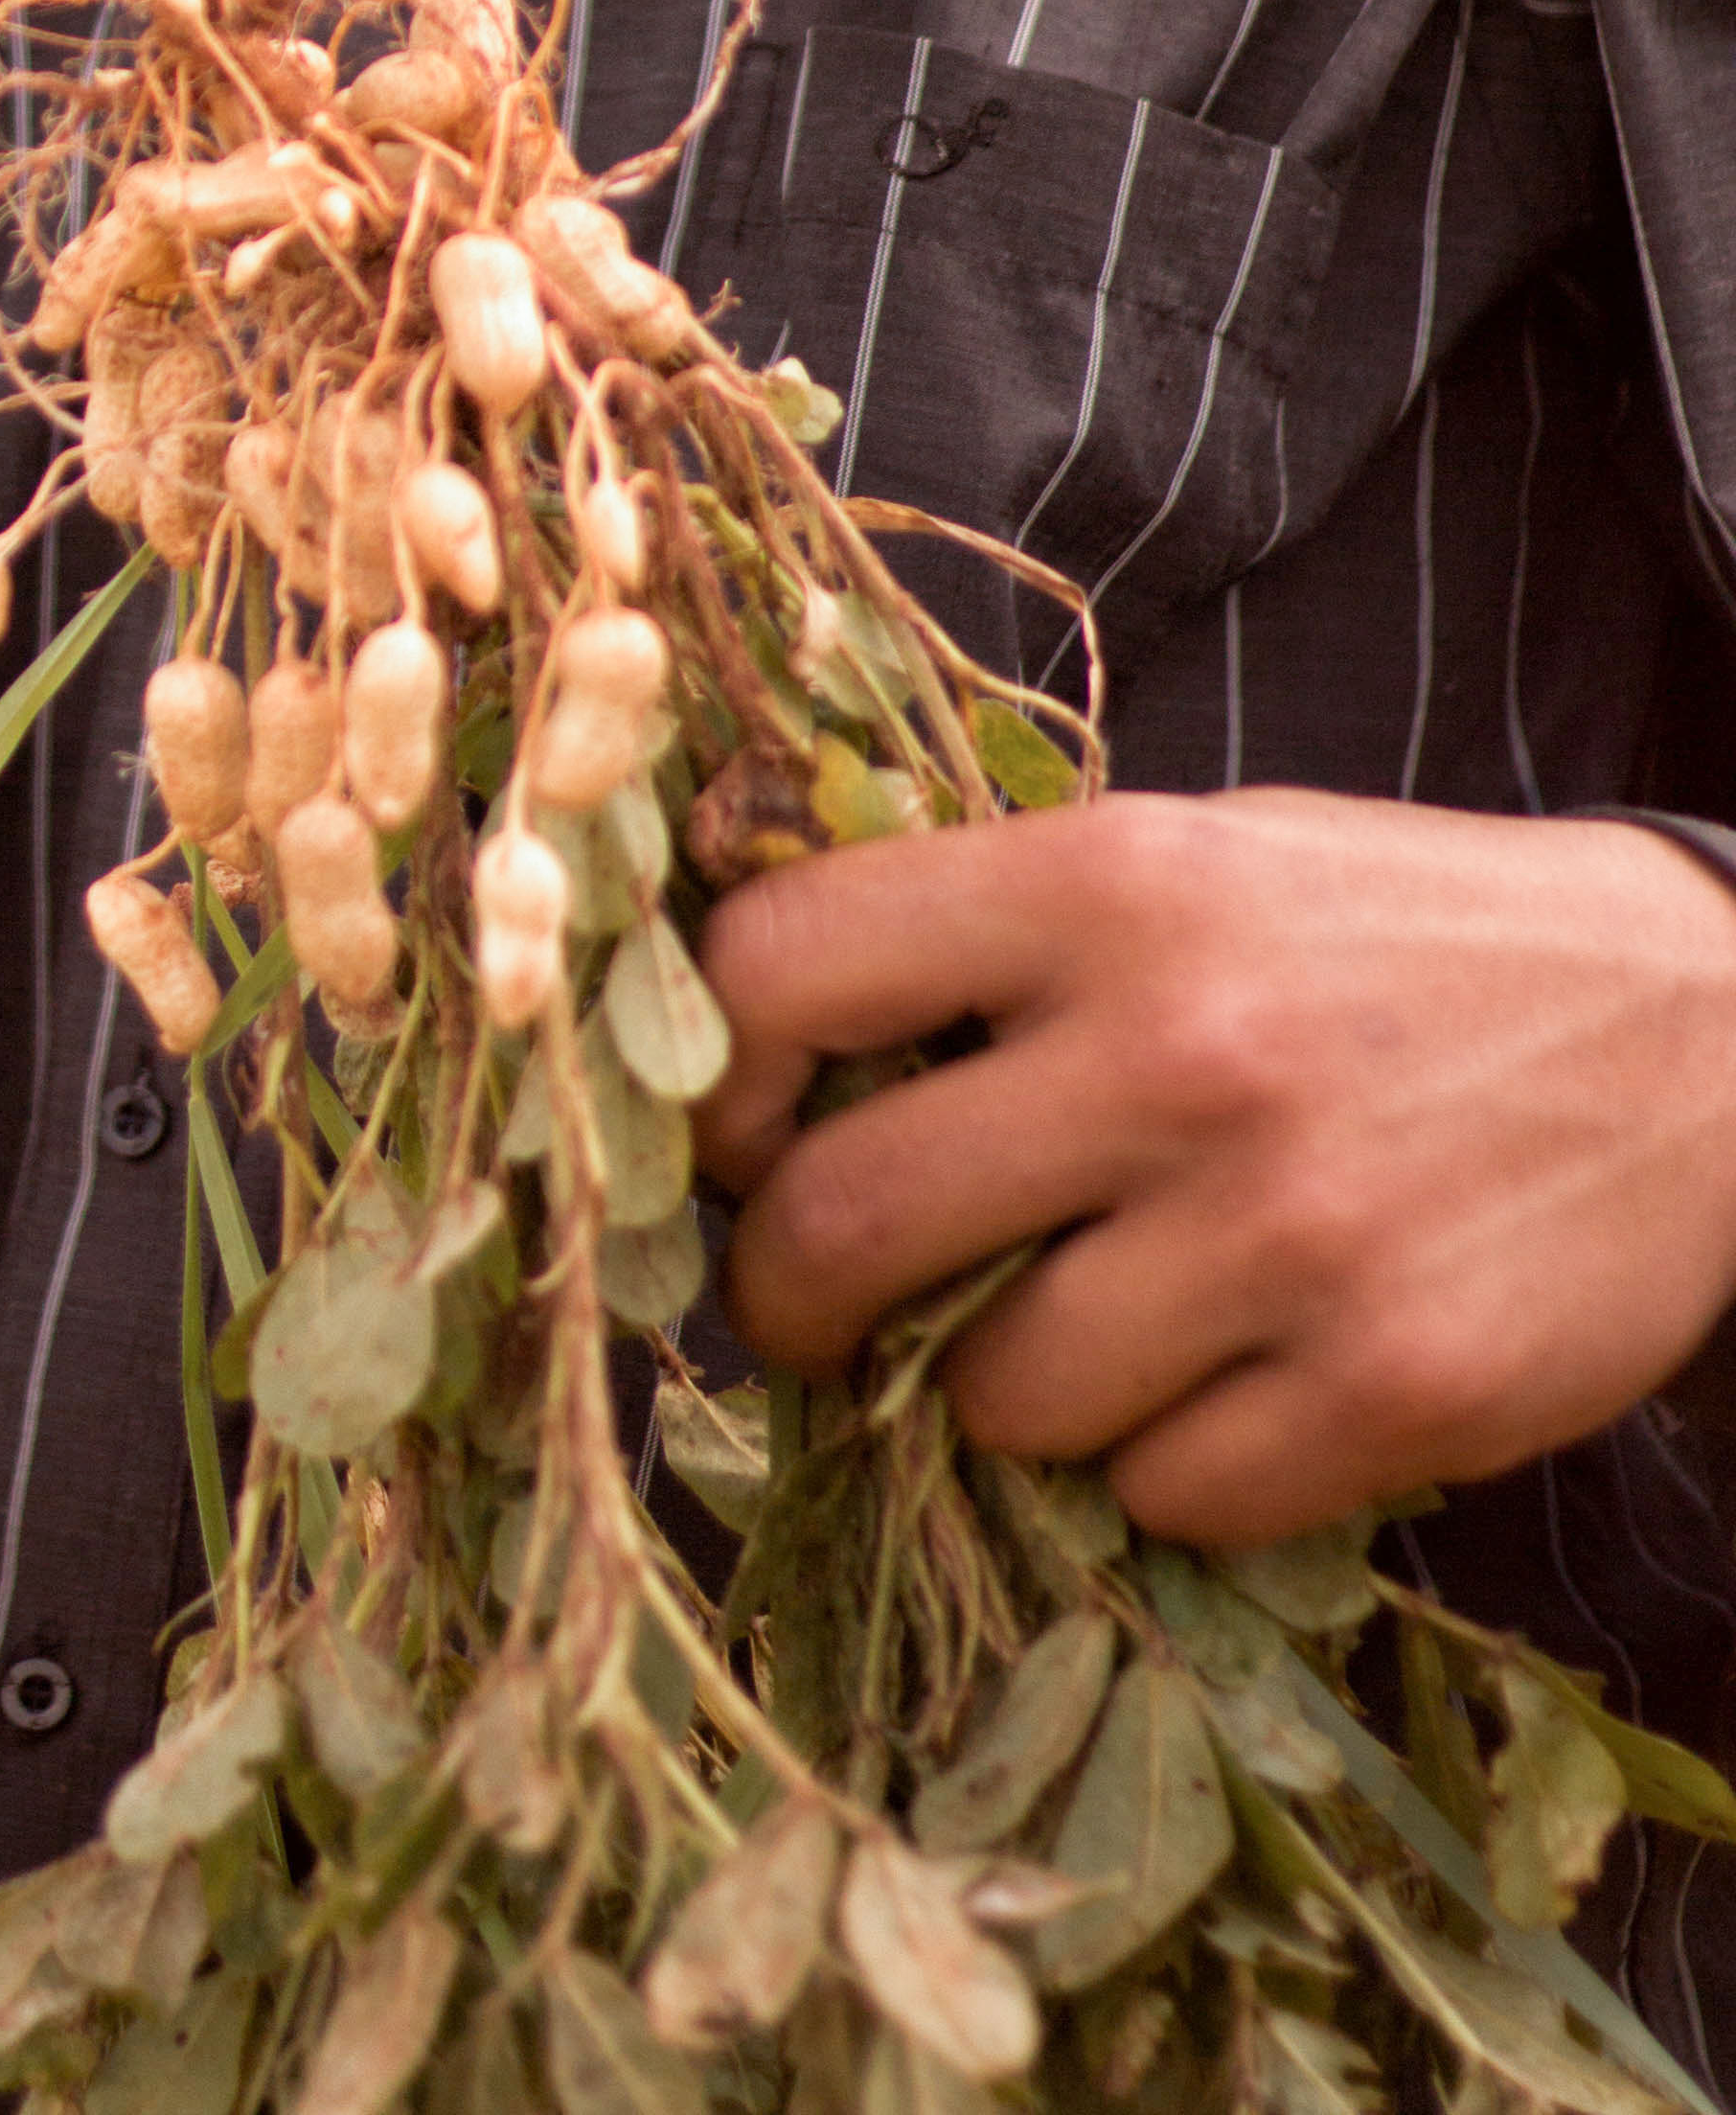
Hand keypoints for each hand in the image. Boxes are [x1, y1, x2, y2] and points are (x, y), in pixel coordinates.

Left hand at [694, 789, 1735, 1545]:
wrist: (1702, 1025)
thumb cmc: (1385, 937)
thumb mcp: (1187, 857)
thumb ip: (992, 936)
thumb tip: (755, 1057)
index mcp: (1108, 880)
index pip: (783, 972)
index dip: (715, 1080)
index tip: (737, 1137)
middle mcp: (1181, 1048)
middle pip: (847, 1222)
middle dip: (783, 1295)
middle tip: (805, 1312)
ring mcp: (1291, 1230)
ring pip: (999, 1397)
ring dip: (996, 1394)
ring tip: (1063, 1333)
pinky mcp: (1396, 1384)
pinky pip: (1164, 1496)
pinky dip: (1160, 1467)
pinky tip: (1218, 1384)